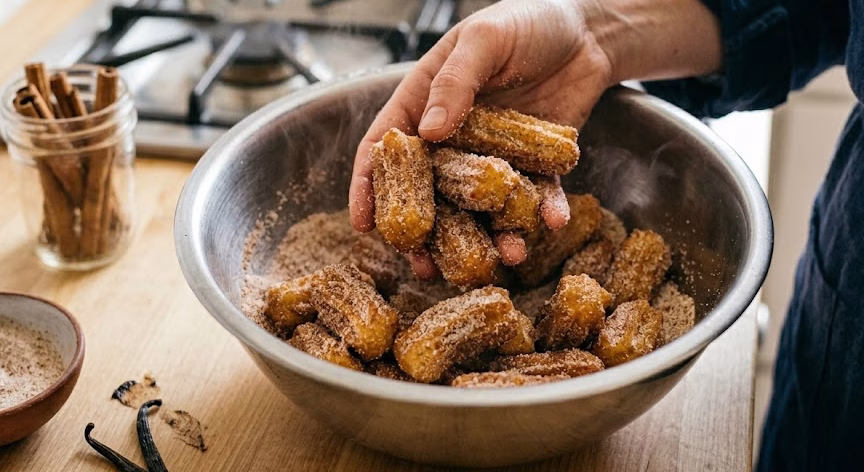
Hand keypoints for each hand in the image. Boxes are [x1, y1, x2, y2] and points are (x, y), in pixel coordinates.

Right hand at [349, 0, 721, 278]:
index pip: (386, 149)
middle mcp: (453, 137)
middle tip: (423, 265)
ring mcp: (492, 155)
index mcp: (425, 103)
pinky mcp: (533, 164)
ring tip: (499, 258)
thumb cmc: (526, 22)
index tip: (363, 224)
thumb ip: (455, 83)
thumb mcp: (484, 40)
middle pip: (428, 192)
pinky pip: (535, 196)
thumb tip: (428, 132)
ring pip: (480, 206)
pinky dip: (543, 212)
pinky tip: (552, 223)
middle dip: (426, 233)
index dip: (369, 186)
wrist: (588, 31)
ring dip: (486, 236)